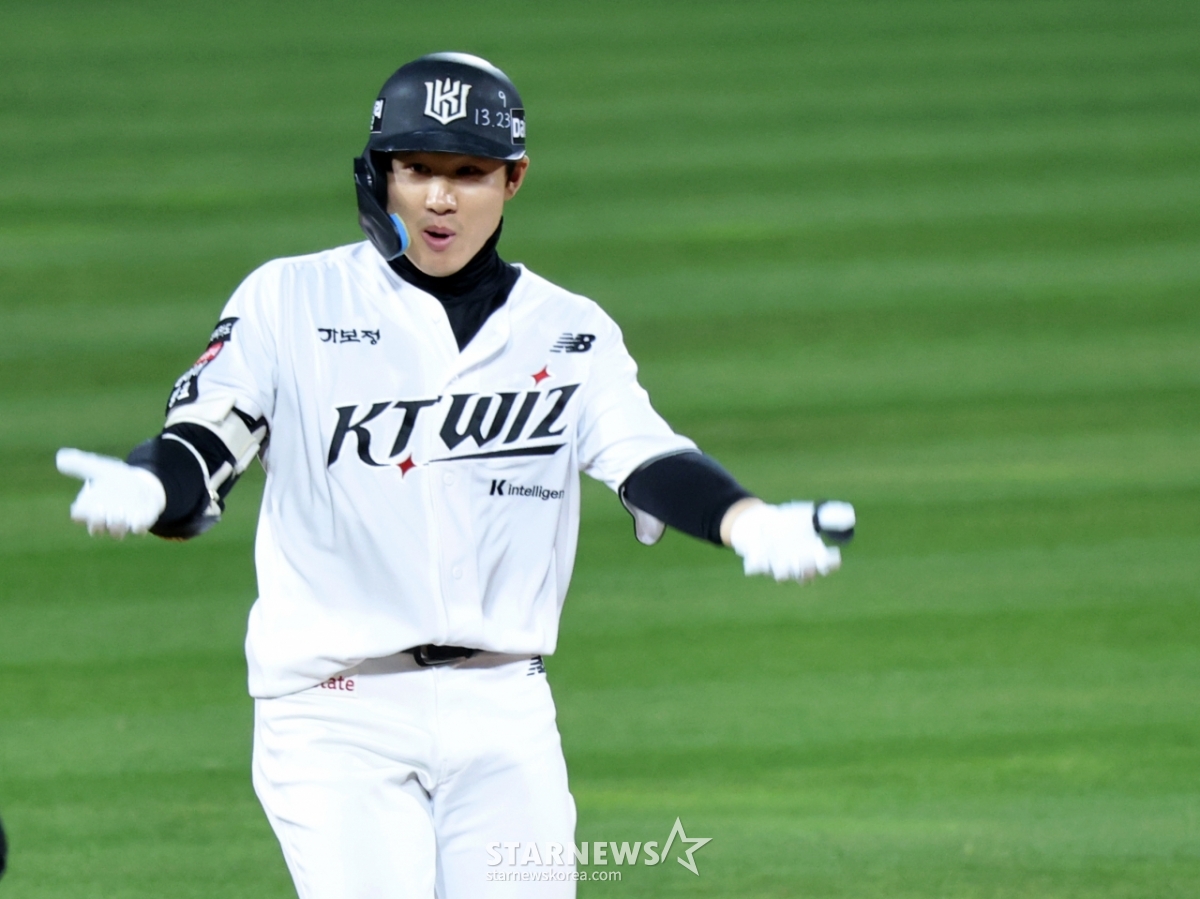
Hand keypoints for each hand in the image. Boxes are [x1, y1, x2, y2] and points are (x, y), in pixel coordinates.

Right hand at [56, 448, 165, 537]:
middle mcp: (104, 520)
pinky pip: (138, 530)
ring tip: (120, 511)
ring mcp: (122, 524)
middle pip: (95, 529)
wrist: (145, 484)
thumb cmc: (116, 479)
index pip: (78, 516)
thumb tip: (60, 457)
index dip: (79, 513)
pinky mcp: (140, 524)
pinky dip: (137, 527)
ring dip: (117, 525)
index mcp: (89, 508)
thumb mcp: (99, 469)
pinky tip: (138, 520)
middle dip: (97, 521)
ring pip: (116, 533)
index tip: (81, 505)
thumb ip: (81, 465)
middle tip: (100, 508)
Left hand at [727, 500, 848, 582]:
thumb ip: (828, 516)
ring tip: (786, 562)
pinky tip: (760, 555)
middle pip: (806, 575)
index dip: (831, 563)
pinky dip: (759, 564)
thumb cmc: (790, 521)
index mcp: (814, 555)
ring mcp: (777, 566)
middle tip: (807, 562)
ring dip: (785, 570)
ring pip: (783, 575)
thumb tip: (850, 517)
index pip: (827, 565)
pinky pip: (757, 568)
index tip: (833, 555)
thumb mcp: (809, 515)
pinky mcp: (758, 564)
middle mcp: (797, 565)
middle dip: (807, 571)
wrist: (762, 522)